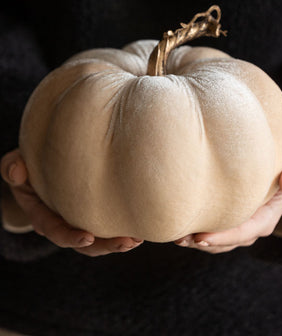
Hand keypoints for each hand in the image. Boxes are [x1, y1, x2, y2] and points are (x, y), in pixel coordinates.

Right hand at [0, 148, 143, 255]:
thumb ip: (12, 167)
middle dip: (106, 245)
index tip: (87, 237)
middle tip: (128, 242)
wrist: (41, 168)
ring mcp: (80, 220)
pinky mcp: (95, 214)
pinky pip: (108, 226)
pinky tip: (141, 225)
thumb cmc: (27, 165)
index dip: (69, 236)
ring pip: (100, 239)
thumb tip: (17, 171)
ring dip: (119, 242)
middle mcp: (63, 223)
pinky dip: (123, 227)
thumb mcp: (15, 165)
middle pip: (84, 243)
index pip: (55, 230)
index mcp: (43, 215)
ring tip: (138, 239)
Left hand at [174, 152, 281, 253]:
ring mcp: (237, 226)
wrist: (274, 165)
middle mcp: (251, 227)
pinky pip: (210, 232)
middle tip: (180, 238)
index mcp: (266, 218)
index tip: (200, 237)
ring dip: (194, 241)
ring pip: (215, 241)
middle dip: (202, 242)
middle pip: (225, 241)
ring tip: (174, 236)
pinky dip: (194, 232)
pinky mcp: (225, 220)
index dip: (222, 236)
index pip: (244, 231)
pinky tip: (177, 227)